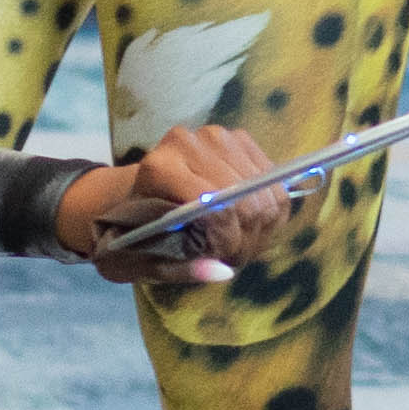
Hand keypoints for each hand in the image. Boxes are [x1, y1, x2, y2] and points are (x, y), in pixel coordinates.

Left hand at [62, 121, 284, 288]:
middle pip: (249, 202)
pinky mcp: (239, 140)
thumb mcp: (142, 262)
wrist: (132, 197)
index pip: (217, 208)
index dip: (227, 242)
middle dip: (247, 239)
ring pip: (268, 194)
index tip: (220, 258)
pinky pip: (276, 183)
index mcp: (159, 168)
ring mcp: (218, 137)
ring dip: (261, 227)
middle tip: (233, 256)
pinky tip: (247, 222)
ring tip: (239, 241)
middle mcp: (189, 143)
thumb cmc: (133, 233)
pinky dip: (270, 210)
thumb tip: (223, 272)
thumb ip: (181, 270)